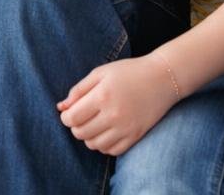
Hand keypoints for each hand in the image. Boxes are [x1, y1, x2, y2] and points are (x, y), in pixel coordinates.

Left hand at [58, 54, 181, 155]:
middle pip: (81, 134)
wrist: (162, 79)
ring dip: (89, 137)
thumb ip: (78, 90)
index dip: (66, 117)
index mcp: (102, 96)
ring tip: (94, 124)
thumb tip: (61, 107)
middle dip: (76, 127)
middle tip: (82, 117)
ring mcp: (126, 128)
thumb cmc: (128, 72)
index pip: (72, 118)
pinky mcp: (136, 136)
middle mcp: (113, 115)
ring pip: (95, 145)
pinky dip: (104, 145)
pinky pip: (112, 151)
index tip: (70, 111)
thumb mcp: (100, 73)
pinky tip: (106, 132)